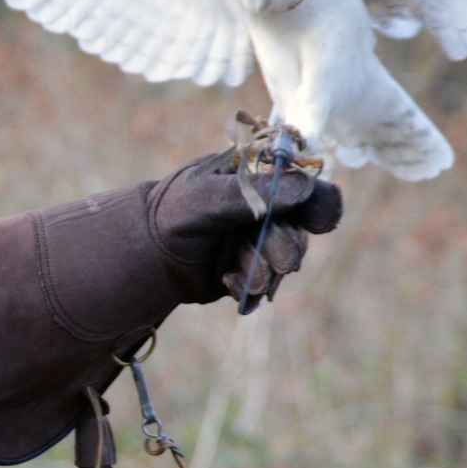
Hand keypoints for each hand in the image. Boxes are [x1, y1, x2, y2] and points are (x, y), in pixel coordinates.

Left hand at [147, 154, 341, 309]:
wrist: (147, 253)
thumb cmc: (172, 211)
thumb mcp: (206, 195)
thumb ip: (253, 193)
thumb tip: (303, 185)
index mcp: (259, 180)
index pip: (307, 187)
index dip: (319, 205)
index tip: (320, 222)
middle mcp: (266, 211)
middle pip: (301, 233)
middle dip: (281, 247)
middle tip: (257, 251)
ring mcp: (259, 243)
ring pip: (286, 264)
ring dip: (261, 269)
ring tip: (231, 267)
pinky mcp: (250, 272)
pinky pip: (266, 287)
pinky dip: (247, 287)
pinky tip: (224, 280)